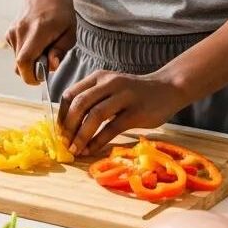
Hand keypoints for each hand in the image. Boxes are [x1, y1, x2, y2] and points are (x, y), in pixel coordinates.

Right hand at [5, 0, 75, 84]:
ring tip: (43, 47)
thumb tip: (50, 66)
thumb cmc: (61, 11)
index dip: (30, 76)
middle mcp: (21, 32)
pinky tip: (36, 41)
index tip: (40, 79)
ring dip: (30, 61)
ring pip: (17, 60)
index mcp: (38, 31)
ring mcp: (12, 32)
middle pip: (19, 65)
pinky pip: (16, 52)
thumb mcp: (69, 32)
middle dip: (32, 71)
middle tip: (47, 61)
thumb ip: (60, 51)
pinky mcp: (9, 33)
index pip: (24, 62)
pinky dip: (26, 53)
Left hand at [57, 70, 187, 155]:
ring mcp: (123, 96)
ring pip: (94, 116)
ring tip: (75, 149)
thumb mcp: (111, 87)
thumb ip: (93, 98)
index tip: (59, 131)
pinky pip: (112, 128)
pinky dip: (98, 141)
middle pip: (80, 104)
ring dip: (81, 135)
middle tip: (64, 143)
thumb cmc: (135, 92)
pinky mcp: (135, 112)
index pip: (71, 94)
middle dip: (69, 126)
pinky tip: (91, 150)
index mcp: (98, 77)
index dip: (62, 115)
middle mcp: (109, 83)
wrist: (168, 88)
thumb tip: (70, 123)